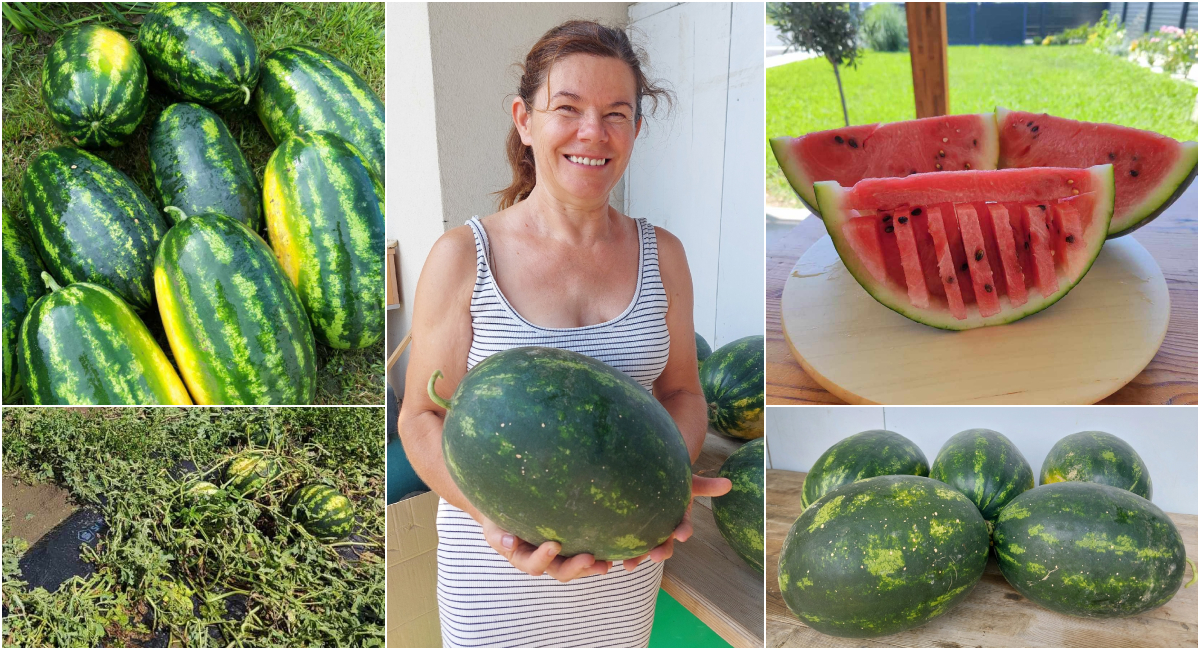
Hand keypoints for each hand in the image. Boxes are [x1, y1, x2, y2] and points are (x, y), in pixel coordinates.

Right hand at [479, 516, 613, 582]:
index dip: (544, 558)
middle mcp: (543, 560)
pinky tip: (610, 551)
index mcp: (524, 558)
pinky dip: (596, 556)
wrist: (505, 510)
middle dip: (576, 567)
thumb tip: (509, 542)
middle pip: (560, 571)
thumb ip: (498, 536)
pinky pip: (581, 554)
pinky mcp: (568, 547)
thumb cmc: (497, 520)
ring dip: (591, 567)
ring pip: (575, 567)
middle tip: (591, 559)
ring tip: (607, 564)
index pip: (535, 564)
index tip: (554, 545)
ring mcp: (557, 556)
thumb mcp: (493, 528)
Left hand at [621, 474, 732, 571]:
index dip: (684, 531)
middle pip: (664, 544)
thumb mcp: (688, 481)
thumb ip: (706, 485)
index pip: (684, 527)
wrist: (651, 478)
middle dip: (660, 552)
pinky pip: (625, 545)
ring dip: (637, 558)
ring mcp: (647, 534)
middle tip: (654, 557)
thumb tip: (729, 483)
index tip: (682, 535)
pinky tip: (607, 559)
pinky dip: (617, 553)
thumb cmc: (672, 481)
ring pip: (643, 549)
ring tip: (628, 566)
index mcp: (677, 520)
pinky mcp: (630, 535)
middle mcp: (664, 530)